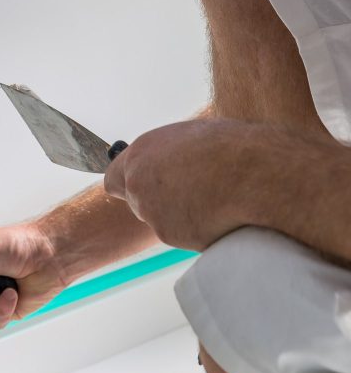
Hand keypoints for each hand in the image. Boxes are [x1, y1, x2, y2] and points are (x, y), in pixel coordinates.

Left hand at [103, 119, 252, 250]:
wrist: (258, 174)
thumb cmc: (235, 148)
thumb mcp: (196, 137)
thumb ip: (172, 154)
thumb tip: (174, 161)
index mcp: (141, 153)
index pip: (114, 179)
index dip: (130, 184)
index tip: (144, 187)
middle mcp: (138, 184)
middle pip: (138, 202)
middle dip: (159, 201)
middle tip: (192, 194)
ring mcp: (152, 213)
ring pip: (161, 220)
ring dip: (181, 215)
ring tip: (217, 199)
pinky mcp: (169, 235)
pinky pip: (181, 234)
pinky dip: (197, 229)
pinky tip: (220, 215)